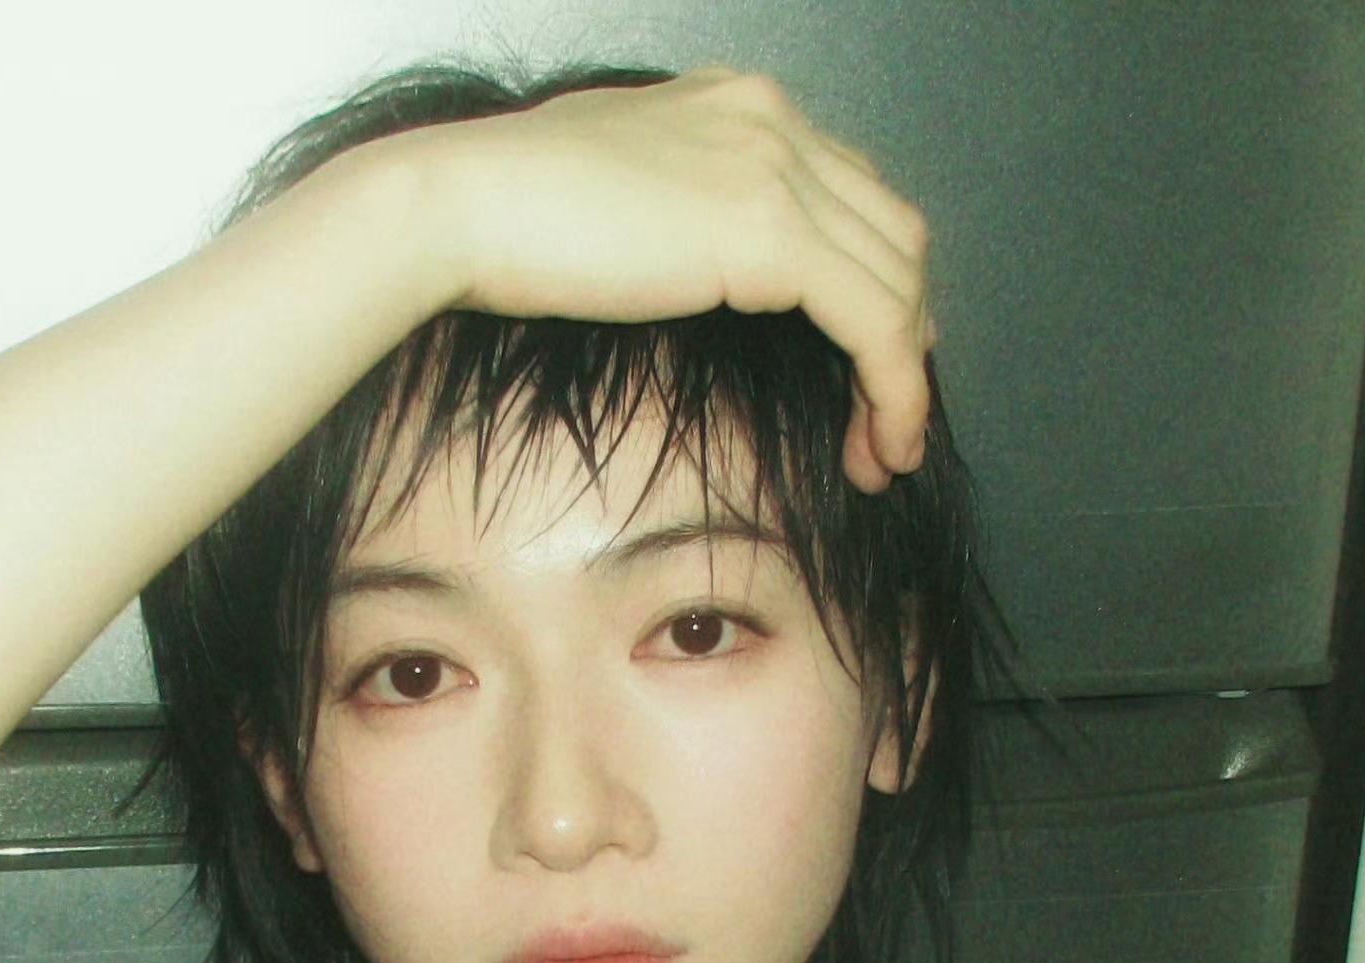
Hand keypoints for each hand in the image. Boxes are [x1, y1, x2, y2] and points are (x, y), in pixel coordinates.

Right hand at [412, 68, 935, 491]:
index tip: (861, 376)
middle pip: (893, 236)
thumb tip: (694, 263)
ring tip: (882, 454)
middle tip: (884, 428)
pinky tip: (881, 445)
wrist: (459, 208)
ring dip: (904, 379)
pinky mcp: (769, 229)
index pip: (852, 198)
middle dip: (903, 339)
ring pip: (899, 281)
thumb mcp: (619, 196)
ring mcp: (776, 166)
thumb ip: (679, 213)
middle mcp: (773, 120)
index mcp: (740, 106)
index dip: (873, 293)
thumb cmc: (506, 218)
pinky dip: (894, 389)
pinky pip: (874, 320)